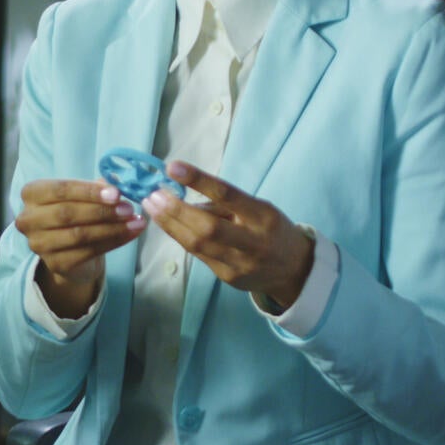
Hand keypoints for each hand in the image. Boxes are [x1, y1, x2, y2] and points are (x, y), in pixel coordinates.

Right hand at [16, 178, 143, 316]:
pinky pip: (88, 251)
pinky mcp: (55, 264)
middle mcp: (29, 219)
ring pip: (79, 234)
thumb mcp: (83, 195)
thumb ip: (96, 188)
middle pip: (67, 213)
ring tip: (135, 222)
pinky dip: (114, 242)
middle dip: (102, 211)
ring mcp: (39, 244)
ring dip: (112, 228)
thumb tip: (116, 184)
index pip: (60, 190)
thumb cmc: (76, 213)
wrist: (71, 250)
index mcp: (32, 194)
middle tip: (128, 209)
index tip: (116, 193)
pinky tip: (130, 234)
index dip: (89, 192)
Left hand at [141, 161, 314, 306]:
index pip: (228, 195)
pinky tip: (167, 224)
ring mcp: (239, 264)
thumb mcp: (258, 209)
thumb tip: (183, 195)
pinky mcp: (227, 278)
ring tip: (152, 207)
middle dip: (176, 211)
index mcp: (263, 216)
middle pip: (208, 228)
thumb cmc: (270, 229)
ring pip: (198, 245)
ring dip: (170, 224)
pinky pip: (199, 255)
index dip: (198, 180)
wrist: (293, 270)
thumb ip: (225, 204)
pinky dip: (181, 237)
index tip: (172, 167)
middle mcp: (253, 242)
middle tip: (153, 194)